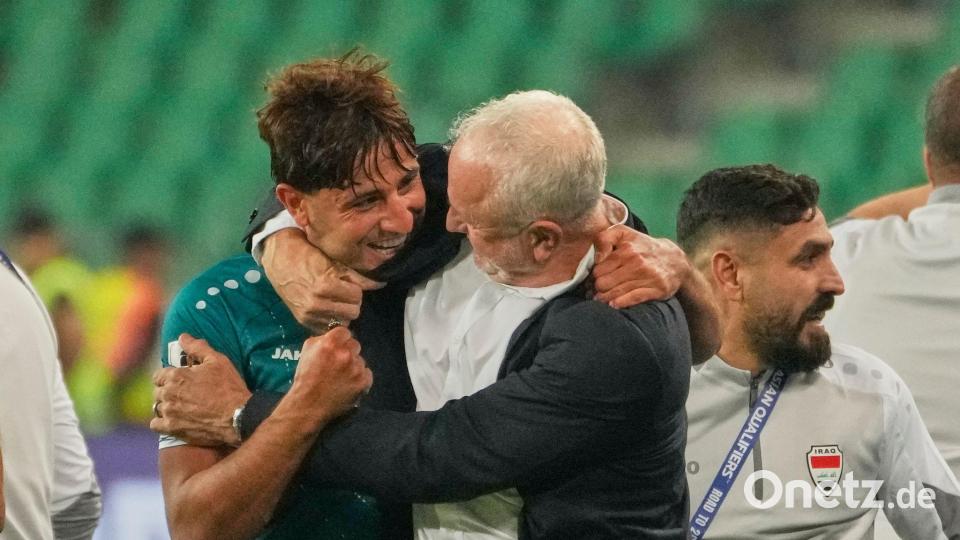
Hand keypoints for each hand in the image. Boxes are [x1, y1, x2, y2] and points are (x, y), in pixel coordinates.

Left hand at [150, 334, 251, 446]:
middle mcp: (167, 393)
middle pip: (157, 392)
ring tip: (179, 408)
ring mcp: (168, 412)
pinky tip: (173, 421)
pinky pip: (156, 425)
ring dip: (165, 406)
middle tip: (182, 394)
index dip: (168, 377)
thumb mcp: (218, 361)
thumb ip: (197, 348)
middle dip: (167, 391)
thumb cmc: (228, 387)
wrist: (238, 416)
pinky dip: (161, 423)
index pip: (159, 375)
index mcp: (176, 376)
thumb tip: (182, 337)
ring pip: (157, 408)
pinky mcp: (172, 429)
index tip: (178, 380)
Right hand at [261, 229, 383, 332]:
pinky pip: (328, 328)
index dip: (356, 289)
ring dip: (343, 312)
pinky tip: (327, 308)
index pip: (357, 296)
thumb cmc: (307, 255)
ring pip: (342, 322)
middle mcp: (317, 303)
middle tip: (345, 293)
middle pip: (353, 312)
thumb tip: (379, 284)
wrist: (279, 259)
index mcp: (325, 286)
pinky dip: (331, 319)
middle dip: (352, 302)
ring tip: (335, 300)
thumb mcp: (332, 261)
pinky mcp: (303, 321)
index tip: (349, 284)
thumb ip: (355, 275)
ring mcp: (309, 314)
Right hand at [286, 327, 372, 427]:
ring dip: (353, 366)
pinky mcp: (363, 382)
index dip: (340, 339)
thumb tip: (334, 335)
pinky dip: (360, 378)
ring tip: (342, 377)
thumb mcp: (307, 351)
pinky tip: (349, 384)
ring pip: (360, 360)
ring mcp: (356, 368)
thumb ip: (322, 339)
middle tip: (339, 363)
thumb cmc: (305, 377)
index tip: (337, 347)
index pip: (344, 332)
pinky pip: (367, 374)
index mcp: (330, 343)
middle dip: (348, 352)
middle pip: (355, 345)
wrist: (308, 405)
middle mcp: (346, 353)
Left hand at [592, 225, 690, 307]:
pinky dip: (620, 303)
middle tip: (598, 289)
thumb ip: (604, 238)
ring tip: (602, 298)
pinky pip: (632, 298)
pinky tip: (614, 304)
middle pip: (603, 283)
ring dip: (605, 298)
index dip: (594, 275)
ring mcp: (647, 276)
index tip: (595, 278)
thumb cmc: (644, 247)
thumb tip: (596, 258)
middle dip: (598, 288)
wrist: (675, 260)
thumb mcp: (625, 234)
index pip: (598, 269)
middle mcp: (636, 262)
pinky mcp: (656, 289)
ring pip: (615, 293)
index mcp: (626, 248)